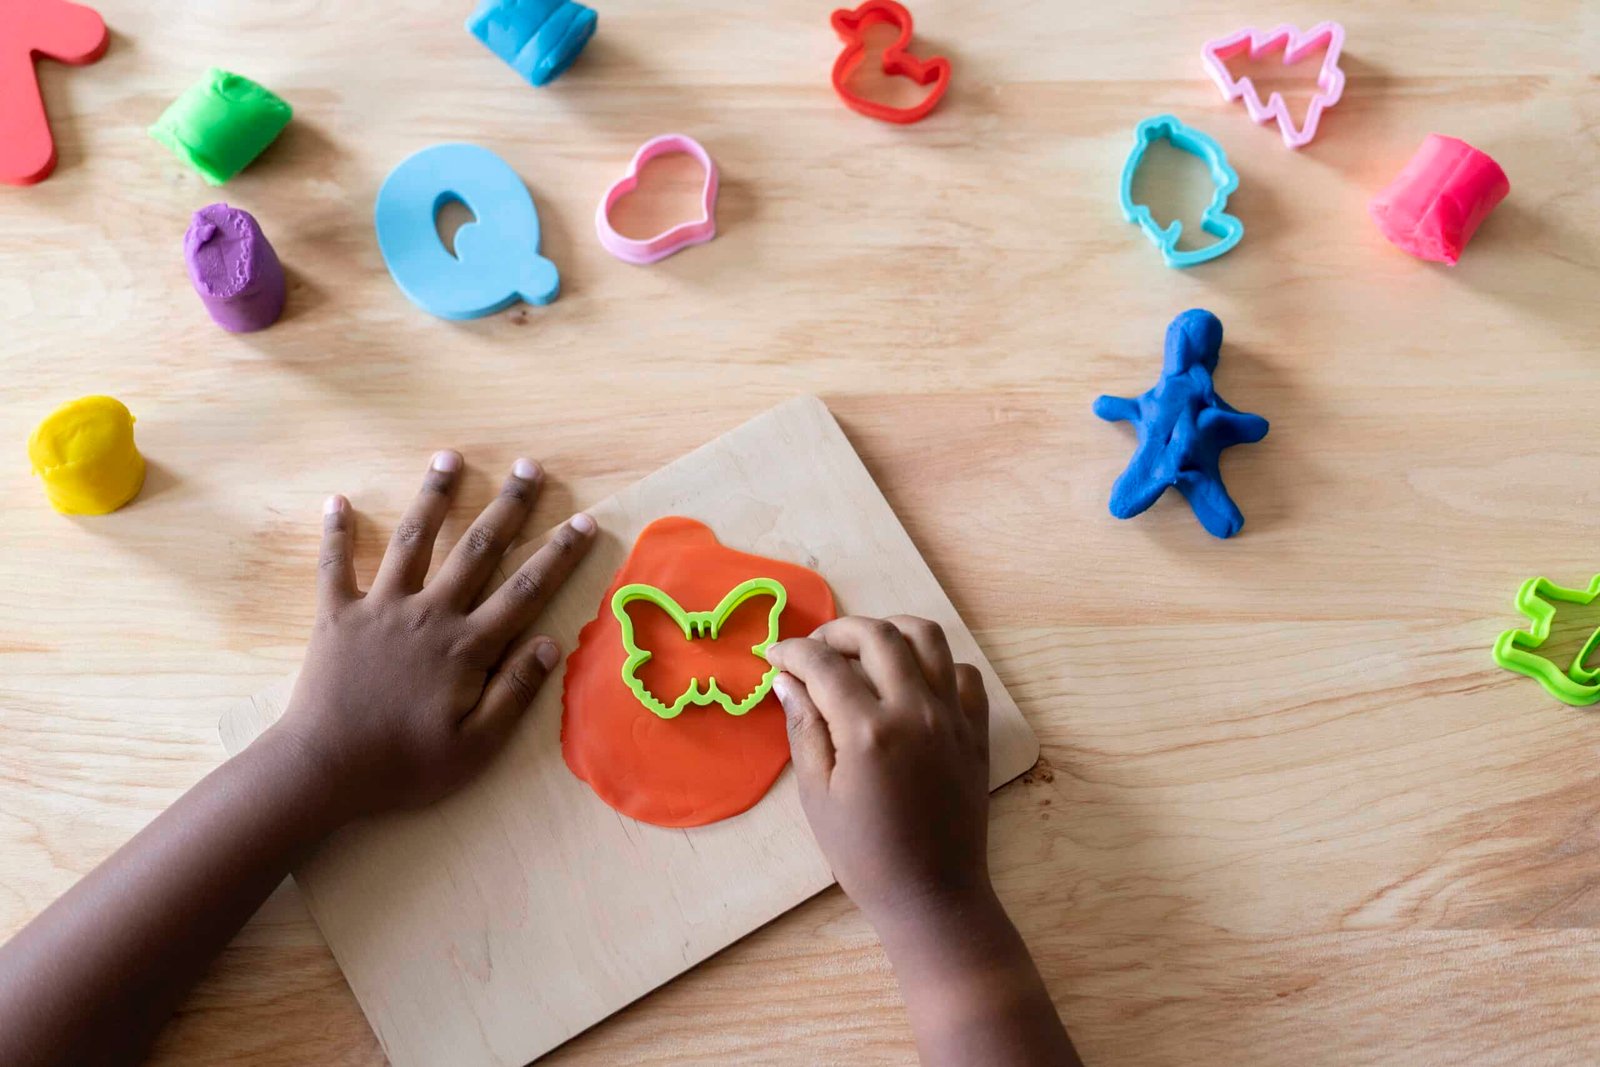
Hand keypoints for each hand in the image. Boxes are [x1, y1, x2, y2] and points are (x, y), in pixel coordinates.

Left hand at [273, 451, 595, 820]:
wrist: (324, 769)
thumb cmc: (404, 765)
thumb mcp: (476, 746)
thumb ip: (514, 692)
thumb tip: (552, 644)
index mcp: (466, 646)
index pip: (525, 591)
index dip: (558, 555)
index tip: (584, 522)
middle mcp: (429, 614)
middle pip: (477, 550)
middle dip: (508, 506)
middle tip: (530, 467)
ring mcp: (381, 609)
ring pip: (413, 541)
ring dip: (434, 497)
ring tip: (450, 457)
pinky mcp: (336, 615)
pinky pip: (335, 566)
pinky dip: (336, 533)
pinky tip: (338, 500)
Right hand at [766, 616, 990, 923]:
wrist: (933, 896)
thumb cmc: (864, 856)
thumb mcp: (818, 796)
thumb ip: (805, 729)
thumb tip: (787, 680)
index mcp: (869, 730)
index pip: (824, 664)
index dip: (792, 652)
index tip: (775, 656)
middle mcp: (916, 711)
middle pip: (877, 635)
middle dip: (837, 631)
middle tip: (814, 650)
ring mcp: (953, 717)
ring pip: (927, 638)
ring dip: (890, 630)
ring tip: (863, 649)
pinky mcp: (976, 731)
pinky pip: (964, 674)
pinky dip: (936, 665)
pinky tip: (911, 683)